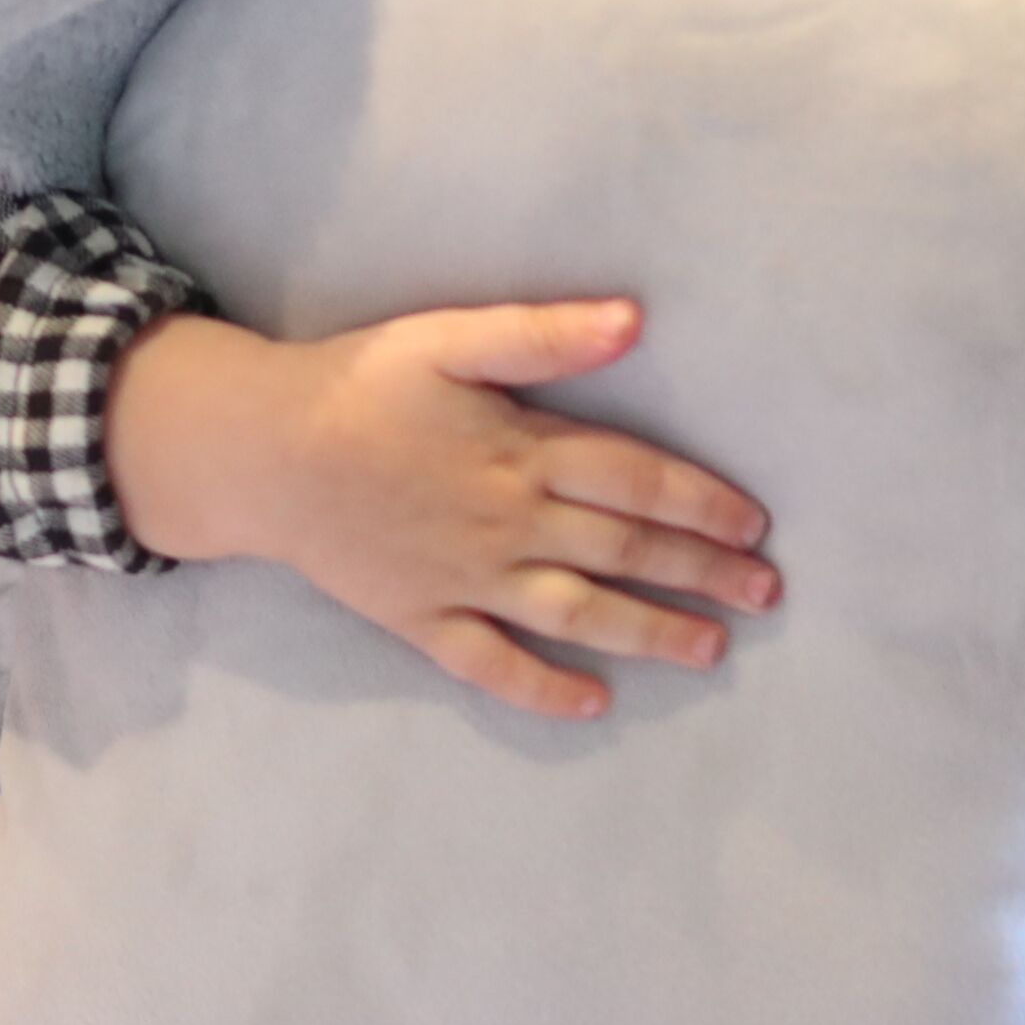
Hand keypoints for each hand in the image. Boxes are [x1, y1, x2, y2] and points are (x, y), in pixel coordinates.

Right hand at [104, 301, 775, 721]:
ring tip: (711, 650)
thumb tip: (633, 321)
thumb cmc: (356, 385)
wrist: (259, 452)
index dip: (703, 503)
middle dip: (702, 574)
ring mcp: (468, 580)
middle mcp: (508, 525)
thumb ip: (540, 334)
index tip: (755, 525)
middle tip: (766, 593)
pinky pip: (492, 664)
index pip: (637, 482)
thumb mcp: (446, 339)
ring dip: (651, 633)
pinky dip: (544, 688)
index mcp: (522, 453)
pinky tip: (594, 703)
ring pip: (577, 614)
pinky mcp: (423, 619)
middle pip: (624, 552)